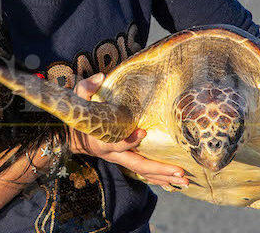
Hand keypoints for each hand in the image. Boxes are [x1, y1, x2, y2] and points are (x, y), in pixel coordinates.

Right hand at [68, 73, 189, 188]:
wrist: (74, 138)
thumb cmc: (79, 117)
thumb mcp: (77, 99)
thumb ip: (87, 88)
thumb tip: (100, 76)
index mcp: (101, 140)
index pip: (114, 143)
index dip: (128, 140)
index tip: (142, 132)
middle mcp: (112, 154)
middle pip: (137, 164)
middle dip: (159, 169)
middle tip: (179, 171)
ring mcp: (120, 160)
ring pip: (143, 171)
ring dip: (164, 176)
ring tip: (184, 180)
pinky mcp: (126, 161)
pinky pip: (143, 173)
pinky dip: (159, 178)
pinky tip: (175, 183)